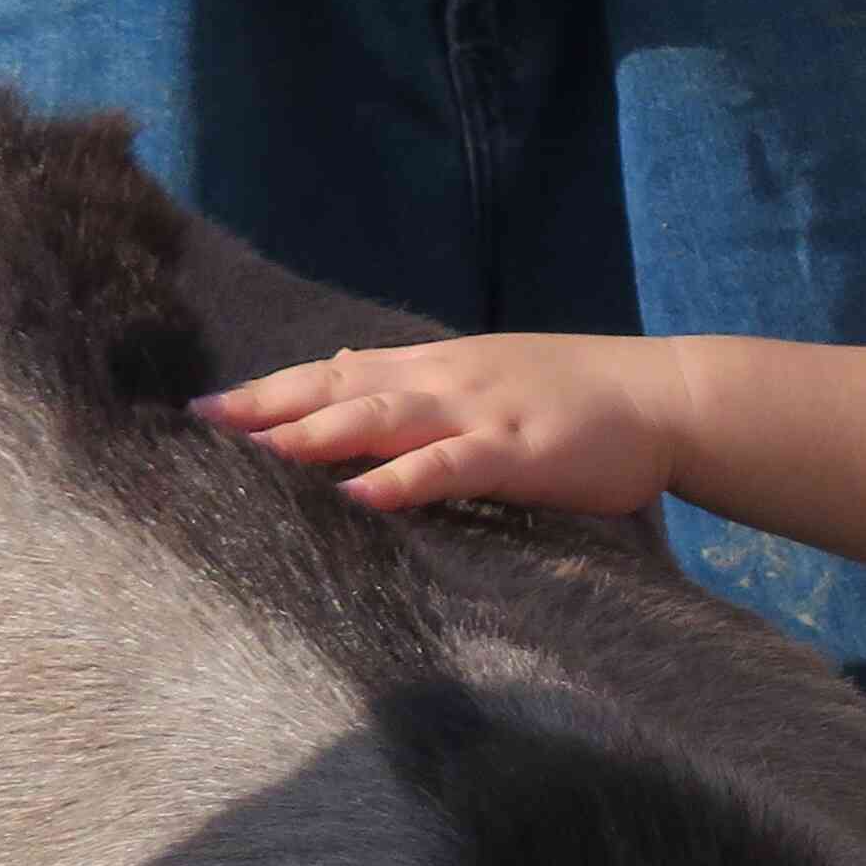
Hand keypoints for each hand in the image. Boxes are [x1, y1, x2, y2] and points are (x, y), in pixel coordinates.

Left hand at [197, 337, 683, 518]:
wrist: (664, 396)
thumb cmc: (576, 398)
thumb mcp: (486, 380)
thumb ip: (417, 389)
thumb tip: (347, 380)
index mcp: (434, 368)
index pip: (332, 375)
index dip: (267, 392)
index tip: (202, 411)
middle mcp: (445, 380)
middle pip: (339, 391)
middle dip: (267, 410)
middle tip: (201, 430)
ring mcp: (481, 411)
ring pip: (382, 418)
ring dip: (316, 435)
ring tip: (258, 455)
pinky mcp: (519, 449)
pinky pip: (450, 465)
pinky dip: (402, 479)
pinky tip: (359, 497)